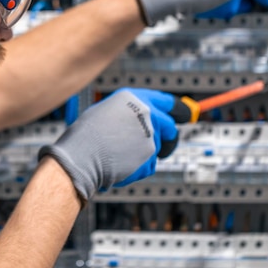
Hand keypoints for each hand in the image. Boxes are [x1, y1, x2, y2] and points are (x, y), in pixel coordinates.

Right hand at [38, 88, 180, 199]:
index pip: (166, 102)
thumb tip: (140, 121)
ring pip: (157, 149)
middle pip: (169, 126)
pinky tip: (121, 165)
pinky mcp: (150, 154)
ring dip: (144, 156)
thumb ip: (128, 114)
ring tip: (120, 156)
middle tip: (159, 146)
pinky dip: (139, 169)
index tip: (185, 114)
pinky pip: (149, 165)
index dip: (176, 110)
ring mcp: (150, 133)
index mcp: (134, 98)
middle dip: (167, 138)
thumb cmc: (86, 135)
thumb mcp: (106, 112)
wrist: (82, 156)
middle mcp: (146, 112)